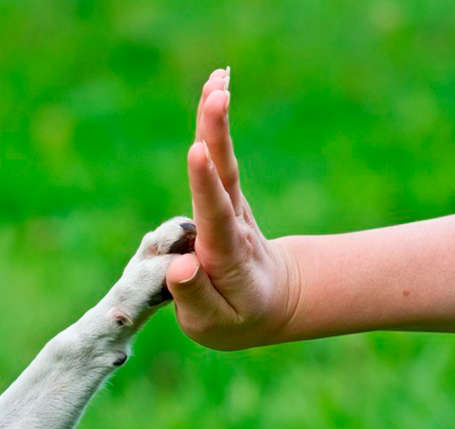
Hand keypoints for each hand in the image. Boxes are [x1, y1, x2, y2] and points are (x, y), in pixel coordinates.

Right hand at [165, 68, 300, 349]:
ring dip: (217, 120)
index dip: (205, 185)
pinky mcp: (226, 195)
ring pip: (224, 160)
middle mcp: (233, 224)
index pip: (215, 217)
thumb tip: (181, 265)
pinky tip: (214, 87)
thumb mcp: (214, 324)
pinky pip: (219, 157)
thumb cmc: (236, 318)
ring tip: (216, 79)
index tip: (198, 152)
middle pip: (225, 176)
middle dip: (217, 135)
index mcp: (226, 256)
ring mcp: (232, 206)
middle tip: (216, 95)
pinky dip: (215, 123)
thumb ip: (195, 297)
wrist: (273, 302)